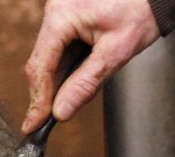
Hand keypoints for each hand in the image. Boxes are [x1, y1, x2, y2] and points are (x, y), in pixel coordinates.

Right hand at [22, 0, 159, 133]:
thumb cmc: (141, 12)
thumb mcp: (115, 53)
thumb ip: (86, 84)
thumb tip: (62, 111)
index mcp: (61, 17)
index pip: (41, 66)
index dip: (37, 100)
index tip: (33, 125)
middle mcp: (55, 13)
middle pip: (41, 63)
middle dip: (43, 95)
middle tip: (40, 125)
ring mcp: (61, 14)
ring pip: (50, 58)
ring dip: (54, 84)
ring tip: (54, 112)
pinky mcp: (70, 19)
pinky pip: (60, 49)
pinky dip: (64, 71)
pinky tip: (68, 88)